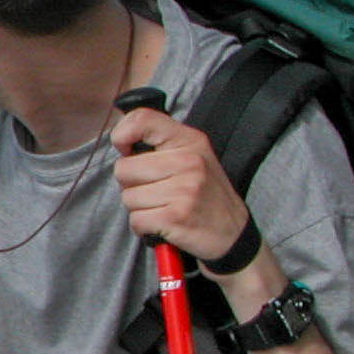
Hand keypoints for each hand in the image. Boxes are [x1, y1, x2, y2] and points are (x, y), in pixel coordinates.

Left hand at [110, 105, 251, 264]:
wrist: (233, 233)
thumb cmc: (204, 194)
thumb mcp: (192, 157)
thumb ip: (160, 144)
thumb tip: (121, 141)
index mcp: (189, 141)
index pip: (141, 120)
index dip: (122, 135)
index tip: (127, 151)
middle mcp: (188, 161)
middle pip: (123, 169)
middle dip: (132, 184)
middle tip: (156, 191)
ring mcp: (184, 189)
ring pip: (128, 197)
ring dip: (139, 208)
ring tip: (164, 207)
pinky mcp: (176, 217)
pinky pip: (136, 220)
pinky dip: (144, 227)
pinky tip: (163, 224)